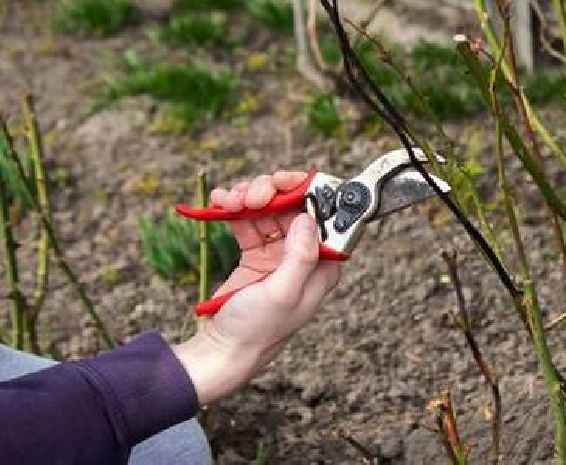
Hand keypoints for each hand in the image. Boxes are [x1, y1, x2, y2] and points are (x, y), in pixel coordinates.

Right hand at [173, 172, 341, 404]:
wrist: (223, 350)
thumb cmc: (257, 329)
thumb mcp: (284, 293)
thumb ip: (300, 256)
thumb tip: (309, 217)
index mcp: (321, 266)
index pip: (323, 218)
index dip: (306, 193)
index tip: (285, 182)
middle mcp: (302, 256)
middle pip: (293, 208)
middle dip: (270, 193)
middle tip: (250, 194)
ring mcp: (277, 254)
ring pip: (268, 210)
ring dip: (248, 198)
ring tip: (228, 200)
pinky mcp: (254, 254)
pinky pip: (247, 221)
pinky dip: (234, 209)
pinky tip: (219, 204)